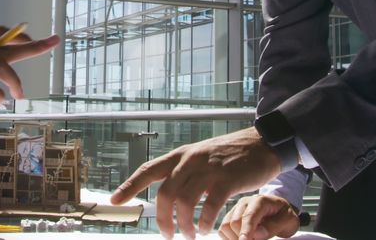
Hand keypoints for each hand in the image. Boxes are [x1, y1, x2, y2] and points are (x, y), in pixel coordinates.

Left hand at [111, 128, 282, 238]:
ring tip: (191, 234)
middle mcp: (190, 160)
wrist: (261, 145)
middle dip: (163, 218)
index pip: (148, 170)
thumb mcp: (200, 157)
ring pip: (184, 202)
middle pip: (165, 193)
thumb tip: (166, 194)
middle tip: (167, 234)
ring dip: (184, 224)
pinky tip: (207, 228)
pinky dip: (205, 221)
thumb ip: (183, 172)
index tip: (114, 200)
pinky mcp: (227, 179)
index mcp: (181, 155)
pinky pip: (209, 206)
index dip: (130, 185)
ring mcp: (208, 169)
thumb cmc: (230, 155)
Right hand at [218, 194, 300, 239]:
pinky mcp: (230, 215)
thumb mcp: (288, 220)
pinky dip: (229, 238)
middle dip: (241, 237)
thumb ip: (274, 226)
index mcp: (260, 201)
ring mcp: (236, 208)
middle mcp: (245, 202)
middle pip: (234, 223)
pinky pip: (222, 230)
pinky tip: (241, 238)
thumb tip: (257, 234)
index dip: (246, 231)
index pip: (249, 216)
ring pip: (225, 226)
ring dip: (234, 238)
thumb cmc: (285, 215)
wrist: (279, 210)